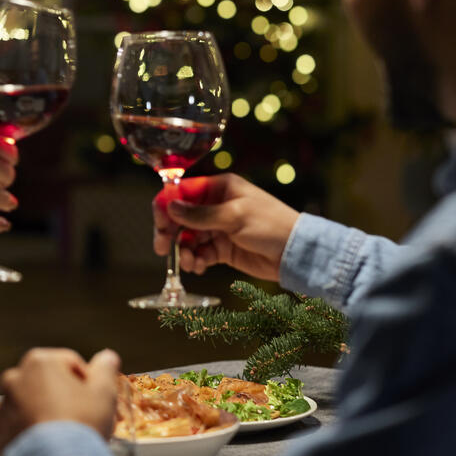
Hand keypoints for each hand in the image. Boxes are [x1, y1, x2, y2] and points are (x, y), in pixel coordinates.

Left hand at [0, 348, 120, 452]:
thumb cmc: (82, 423)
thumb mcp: (104, 391)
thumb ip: (105, 368)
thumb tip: (107, 357)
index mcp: (39, 361)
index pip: (69, 364)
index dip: (86, 382)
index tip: (94, 400)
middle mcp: (15, 378)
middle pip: (47, 384)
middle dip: (63, 397)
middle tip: (80, 418)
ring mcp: (4, 407)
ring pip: (31, 406)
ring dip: (45, 415)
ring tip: (65, 436)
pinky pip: (19, 431)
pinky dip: (31, 436)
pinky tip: (48, 447)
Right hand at [153, 173, 299, 281]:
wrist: (296, 253)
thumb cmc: (271, 225)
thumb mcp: (234, 217)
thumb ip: (200, 215)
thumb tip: (170, 207)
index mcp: (220, 188)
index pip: (183, 192)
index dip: (167, 205)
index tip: (159, 223)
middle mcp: (215, 206)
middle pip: (180, 216)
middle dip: (170, 231)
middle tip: (162, 247)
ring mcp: (218, 228)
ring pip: (188, 237)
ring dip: (184, 250)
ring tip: (189, 262)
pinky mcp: (222, 249)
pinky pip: (200, 252)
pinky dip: (196, 260)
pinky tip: (199, 266)